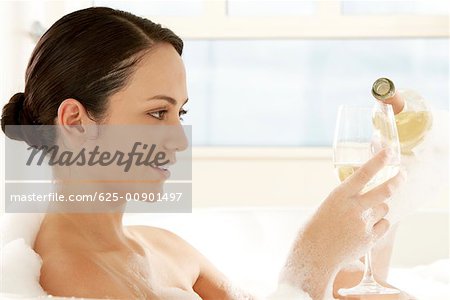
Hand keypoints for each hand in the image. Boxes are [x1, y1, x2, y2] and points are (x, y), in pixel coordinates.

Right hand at [304, 149, 405, 267]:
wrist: (314, 255)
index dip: (378, 161)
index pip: (363, 174)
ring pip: (384, 208)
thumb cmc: (314, 229)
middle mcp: (354, 208)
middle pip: (384, 190)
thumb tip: (360, 194)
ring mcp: (363, 224)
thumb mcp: (327, 206)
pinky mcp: (369, 239)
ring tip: (365, 215)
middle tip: (403, 174)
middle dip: (397, 180)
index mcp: (339, 196)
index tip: (389, 152)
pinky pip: (383, 226)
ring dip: (379, 208)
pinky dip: (378, 225)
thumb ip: (345, 199)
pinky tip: (366, 229)